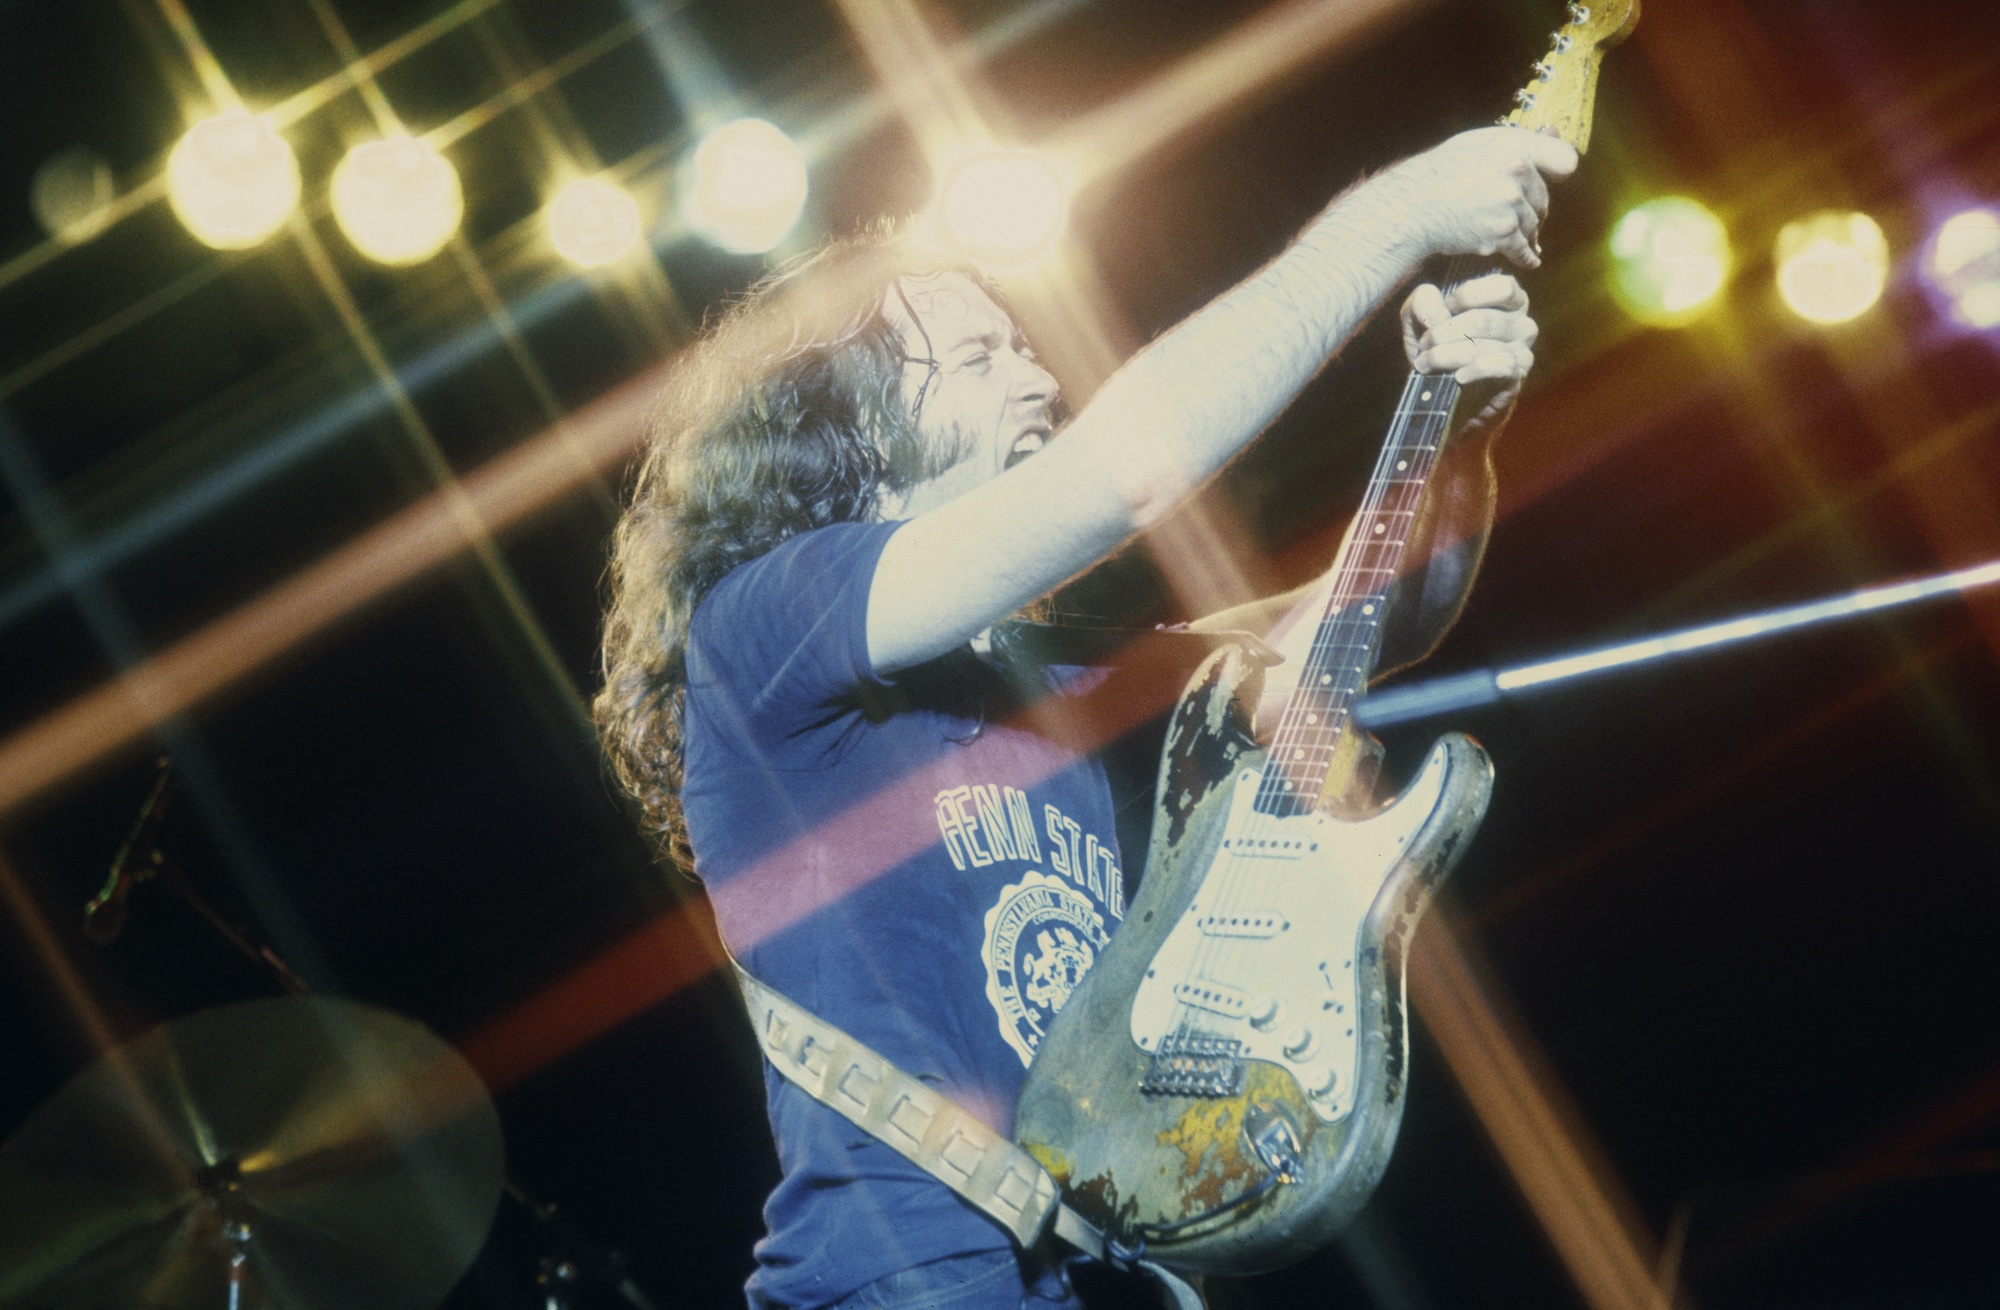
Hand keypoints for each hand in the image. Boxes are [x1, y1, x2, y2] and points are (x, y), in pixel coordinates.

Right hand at [1382, 127, 1577, 266]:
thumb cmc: (1439, 173)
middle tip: (1512, 214)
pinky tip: (1528, 259)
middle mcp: (1517, 172)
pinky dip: (1525, 257)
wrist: (1412, 207)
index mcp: (1514, 146)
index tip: (1552, 180)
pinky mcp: (1502, 232)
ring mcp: (1511, 204)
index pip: (1565, 160)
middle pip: (1543, 198)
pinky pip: (1524, 249)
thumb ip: (1514, 143)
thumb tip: (1551, 134)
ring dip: (1522, 232)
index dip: (1557, 172)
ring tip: (1504, 233)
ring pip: (1533, 224)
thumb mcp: (1476, 143)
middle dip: (1530, 208)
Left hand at [1401, 272, 1536, 432]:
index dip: (1469, 295)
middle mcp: (1521, 323)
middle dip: (1444, 332)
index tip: (1444, 308)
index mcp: (1507, 302)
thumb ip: (1421, 303)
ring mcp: (1523, 350)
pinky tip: (1458, 377)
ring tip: (1427, 363)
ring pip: (1485, 345)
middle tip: (1424, 344)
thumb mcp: (1421, 323)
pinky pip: (1501, 366)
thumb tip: (1435, 305)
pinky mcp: (1517, 377)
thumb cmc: (1439, 353)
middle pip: (1483, 319)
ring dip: (1447, 354)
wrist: (1446, 403)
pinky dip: (1475, 370)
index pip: (1503, 286)